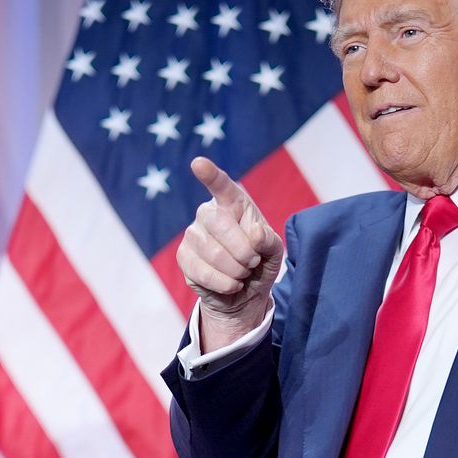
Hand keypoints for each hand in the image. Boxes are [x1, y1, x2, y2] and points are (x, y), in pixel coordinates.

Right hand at [178, 157, 282, 349]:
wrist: (244, 293)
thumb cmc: (261, 263)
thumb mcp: (274, 251)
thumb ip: (269, 240)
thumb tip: (254, 232)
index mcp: (233, 203)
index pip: (222, 185)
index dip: (210, 175)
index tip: (198, 164)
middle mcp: (208, 213)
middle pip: (220, 223)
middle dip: (243, 250)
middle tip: (253, 262)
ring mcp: (192, 234)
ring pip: (213, 252)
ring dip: (236, 270)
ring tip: (242, 274)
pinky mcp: (183, 257)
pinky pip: (203, 271)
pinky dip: (224, 283)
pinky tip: (231, 284)